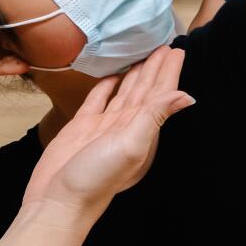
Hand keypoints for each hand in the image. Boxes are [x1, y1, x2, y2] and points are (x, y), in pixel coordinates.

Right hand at [25, 46, 193, 212]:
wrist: (58, 201)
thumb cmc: (96, 178)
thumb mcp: (131, 144)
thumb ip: (156, 116)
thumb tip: (188, 96)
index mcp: (142, 130)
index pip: (160, 94)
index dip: (169, 73)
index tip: (177, 50)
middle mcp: (126, 126)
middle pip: (145, 90)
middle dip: (155, 68)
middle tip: (164, 43)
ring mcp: (103, 126)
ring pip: (124, 93)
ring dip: (135, 74)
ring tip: (143, 54)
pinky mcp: (82, 127)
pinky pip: (98, 100)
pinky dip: (106, 86)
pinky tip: (113, 75)